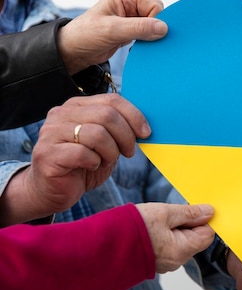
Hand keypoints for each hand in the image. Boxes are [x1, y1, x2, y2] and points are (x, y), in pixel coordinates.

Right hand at [0, 93, 149, 225]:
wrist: (53, 189)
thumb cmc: (83, 164)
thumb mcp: (106, 142)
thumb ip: (118, 128)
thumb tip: (145, 125)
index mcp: (77, 106)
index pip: (112, 100)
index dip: (134, 116)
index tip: (146, 132)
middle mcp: (61, 114)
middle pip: (107, 115)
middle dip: (126, 136)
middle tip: (128, 152)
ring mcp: (51, 133)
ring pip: (97, 134)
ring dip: (111, 152)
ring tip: (106, 161)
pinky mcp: (48, 154)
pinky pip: (83, 154)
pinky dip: (95, 162)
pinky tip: (91, 166)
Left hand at [58, 0, 167, 74]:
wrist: (73, 51)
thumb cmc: (85, 36)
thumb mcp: (113, 30)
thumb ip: (139, 28)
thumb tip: (163, 28)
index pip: (154, 4)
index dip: (157, 19)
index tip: (154, 34)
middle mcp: (128, 5)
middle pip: (156, 14)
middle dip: (155, 28)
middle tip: (146, 40)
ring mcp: (130, 18)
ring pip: (154, 25)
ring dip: (151, 36)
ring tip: (140, 44)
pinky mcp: (130, 31)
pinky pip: (148, 34)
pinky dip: (148, 42)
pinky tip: (141, 47)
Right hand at [136, 203, 214, 272]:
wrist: (102, 246)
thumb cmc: (132, 228)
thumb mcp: (165, 213)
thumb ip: (189, 213)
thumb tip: (210, 212)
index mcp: (182, 250)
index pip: (207, 234)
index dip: (204, 219)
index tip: (193, 208)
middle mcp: (176, 261)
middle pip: (194, 238)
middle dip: (187, 223)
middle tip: (171, 212)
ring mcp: (165, 263)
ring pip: (180, 241)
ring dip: (174, 228)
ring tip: (158, 220)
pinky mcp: (155, 261)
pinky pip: (168, 246)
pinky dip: (164, 235)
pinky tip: (152, 228)